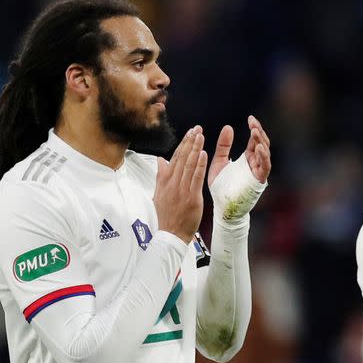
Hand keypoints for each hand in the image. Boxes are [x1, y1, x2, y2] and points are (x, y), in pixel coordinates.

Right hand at [153, 126, 206, 241]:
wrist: (171, 234)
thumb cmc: (167, 215)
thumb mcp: (159, 193)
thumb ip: (161, 175)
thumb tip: (160, 160)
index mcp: (165, 181)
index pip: (175, 158)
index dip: (183, 144)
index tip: (189, 133)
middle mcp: (172, 183)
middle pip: (182, 158)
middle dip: (190, 142)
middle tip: (197, 129)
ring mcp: (182, 190)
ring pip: (188, 165)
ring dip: (195, 148)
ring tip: (201, 135)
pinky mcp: (191, 197)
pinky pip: (196, 178)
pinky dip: (199, 165)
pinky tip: (203, 154)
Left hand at [208, 115, 270, 186]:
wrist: (221, 207)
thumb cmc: (221, 186)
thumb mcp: (219, 161)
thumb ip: (224, 146)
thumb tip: (228, 126)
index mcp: (247, 158)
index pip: (255, 140)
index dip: (254, 128)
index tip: (250, 118)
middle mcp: (255, 164)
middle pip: (262, 144)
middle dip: (259, 133)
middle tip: (253, 122)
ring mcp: (258, 172)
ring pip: (265, 154)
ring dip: (261, 142)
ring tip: (254, 132)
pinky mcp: (259, 181)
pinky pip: (265, 167)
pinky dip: (263, 157)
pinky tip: (258, 147)